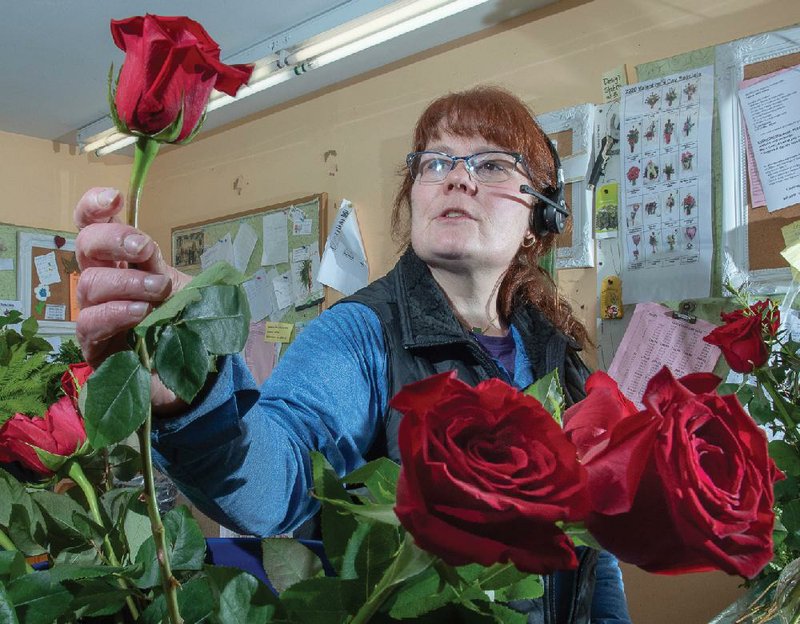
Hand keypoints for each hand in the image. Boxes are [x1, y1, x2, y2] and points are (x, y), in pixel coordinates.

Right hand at [74, 187, 191, 412]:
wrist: (192, 373)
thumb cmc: (185, 325)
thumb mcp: (185, 288)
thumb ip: (163, 266)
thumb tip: (148, 250)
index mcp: (123, 262)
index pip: (94, 225)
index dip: (94, 207)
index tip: (114, 198)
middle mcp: (103, 282)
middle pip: (86, 245)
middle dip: (115, 240)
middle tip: (144, 251)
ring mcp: (95, 312)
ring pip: (90, 284)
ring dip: (127, 283)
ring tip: (158, 292)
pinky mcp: (94, 346)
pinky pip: (91, 323)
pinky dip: (116, 313)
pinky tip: (140, 314)